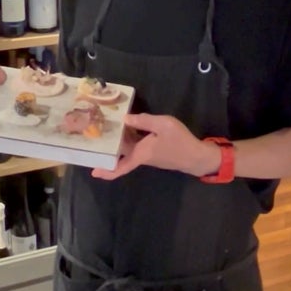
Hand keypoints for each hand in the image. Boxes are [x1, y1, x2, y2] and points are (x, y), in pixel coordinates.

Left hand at [91, 113, 220, 180]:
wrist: (196, 155)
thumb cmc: (179, 141)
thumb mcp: (163, 125)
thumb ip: (144, 120)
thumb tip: (125, 119)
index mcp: (141, 153)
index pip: (120, 167)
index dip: (106, 171)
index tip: (93, 172)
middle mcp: (142, 156)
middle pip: (121, 155)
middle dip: (109, 150)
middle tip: (95, 138)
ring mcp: (148, 155)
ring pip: (129, 150)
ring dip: (119, 142)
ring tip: (108, 128)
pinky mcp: (154, 152)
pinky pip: (137, 146)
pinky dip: (130, 138)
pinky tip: (129, 126)